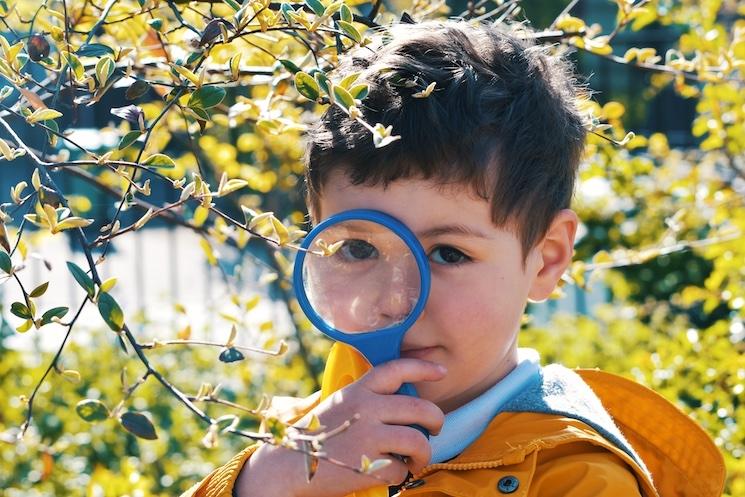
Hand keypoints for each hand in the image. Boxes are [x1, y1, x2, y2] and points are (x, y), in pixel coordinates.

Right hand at [235, 358, 446, 496]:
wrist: (288, 463)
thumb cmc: (318, 434)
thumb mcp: (341, 403)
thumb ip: (367, 397)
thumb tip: (402, 397)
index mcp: (359, 390)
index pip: (397, 369)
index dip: (423, 367)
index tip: (442, 371)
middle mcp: (367, 408)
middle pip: (420, 408)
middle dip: (436, 421)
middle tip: (433, 430)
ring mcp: (367, 435)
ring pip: (418, 441)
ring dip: (423, 453)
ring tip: (415, 459)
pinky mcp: (367, 464)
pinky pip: (401, 469)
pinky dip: (402, 474)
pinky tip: (392, 473)